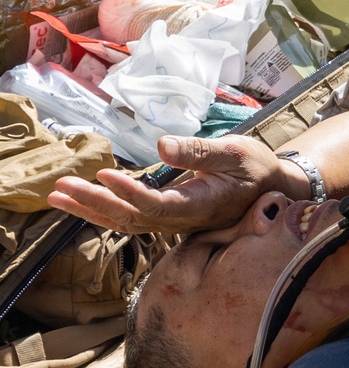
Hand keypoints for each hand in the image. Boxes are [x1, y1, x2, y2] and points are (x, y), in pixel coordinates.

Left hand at [48, 133, 298, 235]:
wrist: (272, 189)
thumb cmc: (256, 167)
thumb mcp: (235, 151)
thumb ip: (198, 151)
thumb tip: (161, 145)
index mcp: (199, 205)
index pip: (156, 206)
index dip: (128, 194)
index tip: (103, 174)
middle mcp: (182, 220)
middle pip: (130, 218)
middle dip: (93, 203)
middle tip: (61, 186)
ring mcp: (173, 221)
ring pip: (124, 222)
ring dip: (89, 210)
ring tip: (57, 195)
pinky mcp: (167, 216)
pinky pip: (129, 219)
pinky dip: (101, 210)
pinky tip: (80, 201)